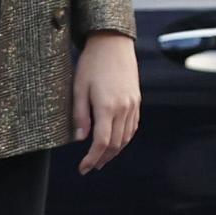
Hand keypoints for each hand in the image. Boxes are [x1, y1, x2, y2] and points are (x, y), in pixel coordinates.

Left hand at [73, 31, 139, 174]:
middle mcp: (123, 109)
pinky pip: (132, 127)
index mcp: (107, 107)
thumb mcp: (78, 87)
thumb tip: (80, 139)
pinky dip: (123, 139)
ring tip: (101, 159)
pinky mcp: (137, 102)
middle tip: (89, 167)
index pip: (101, 142)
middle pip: (115, 144)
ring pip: (126, 138)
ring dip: (114, 152)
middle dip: (102, 159)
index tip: (83, 169)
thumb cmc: (91, 64)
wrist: (113, 45)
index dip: (92, 158)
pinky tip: (114, 142)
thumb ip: (79, 114)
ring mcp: (133, 106)